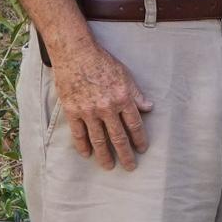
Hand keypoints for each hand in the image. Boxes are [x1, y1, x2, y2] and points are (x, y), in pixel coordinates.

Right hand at [49, 41, 153, 170]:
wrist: (76, 54)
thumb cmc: (102, 62)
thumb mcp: (126, 75)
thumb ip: (136, 94)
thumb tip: (149, 108)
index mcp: (123, 98)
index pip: (135, 124)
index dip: (139, 139)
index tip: (142, 149)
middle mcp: (107, 107)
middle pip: (118, 137)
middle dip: (125, 154)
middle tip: (130, 167)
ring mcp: (89, 111)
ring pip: (98, 139)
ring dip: (104, 155)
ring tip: (109, 166)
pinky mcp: (73, 111)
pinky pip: (78, 134)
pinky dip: (83, 146)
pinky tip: (87, 155)